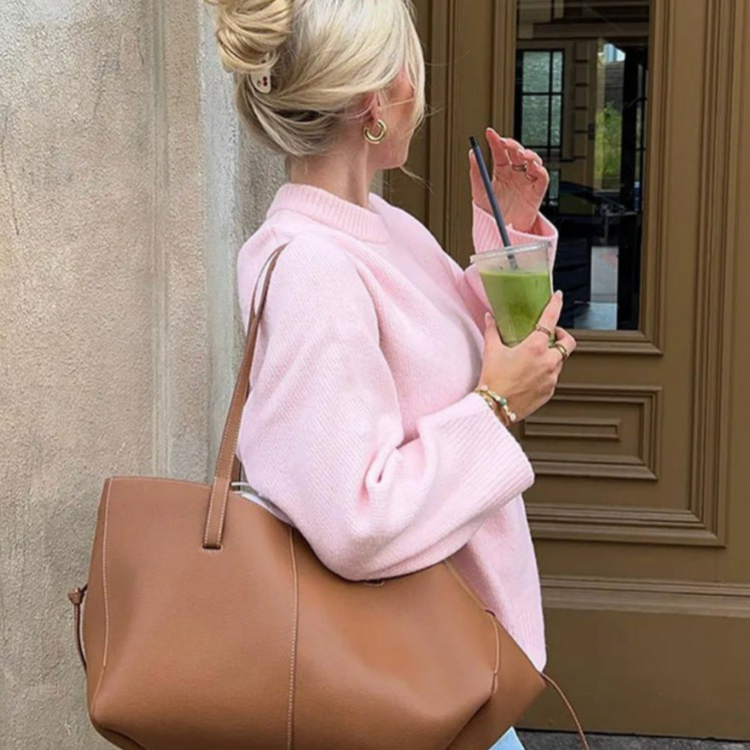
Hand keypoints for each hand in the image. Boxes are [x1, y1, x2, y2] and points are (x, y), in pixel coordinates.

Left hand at [470, 128, 549, 232]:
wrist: (500, 233)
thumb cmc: (491, 214)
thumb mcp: (479, 192)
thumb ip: (476, 173)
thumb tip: (472, 154)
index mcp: (501, 172)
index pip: (501, 152)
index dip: (497, 141)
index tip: (490, 133)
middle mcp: (515, 174)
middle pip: (518, 153)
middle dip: (514, 146)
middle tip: (507, 144)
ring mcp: (526, 182)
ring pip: (532, 161)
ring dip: (529, 155)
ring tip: (521, 155)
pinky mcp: (536, 193)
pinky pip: (542, 178)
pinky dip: (540, 171)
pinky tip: (534, 168)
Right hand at [477, 292, 576, 421]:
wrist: (493, 408)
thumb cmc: (493, 381)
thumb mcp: (491, 351)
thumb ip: (493, 331)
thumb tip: (491, 319)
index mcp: (534, 348)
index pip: (550, 320)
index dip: (556, 305)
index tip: (557, 297)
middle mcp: (548, 362)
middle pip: (568, 342)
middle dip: (563, 336)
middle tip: (552, 335)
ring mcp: (551, 378)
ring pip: (561, 361)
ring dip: (552, 356)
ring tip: (535, 358)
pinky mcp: (549, 391)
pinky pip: (553, 377)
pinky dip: (546, 372)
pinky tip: (531, 374)